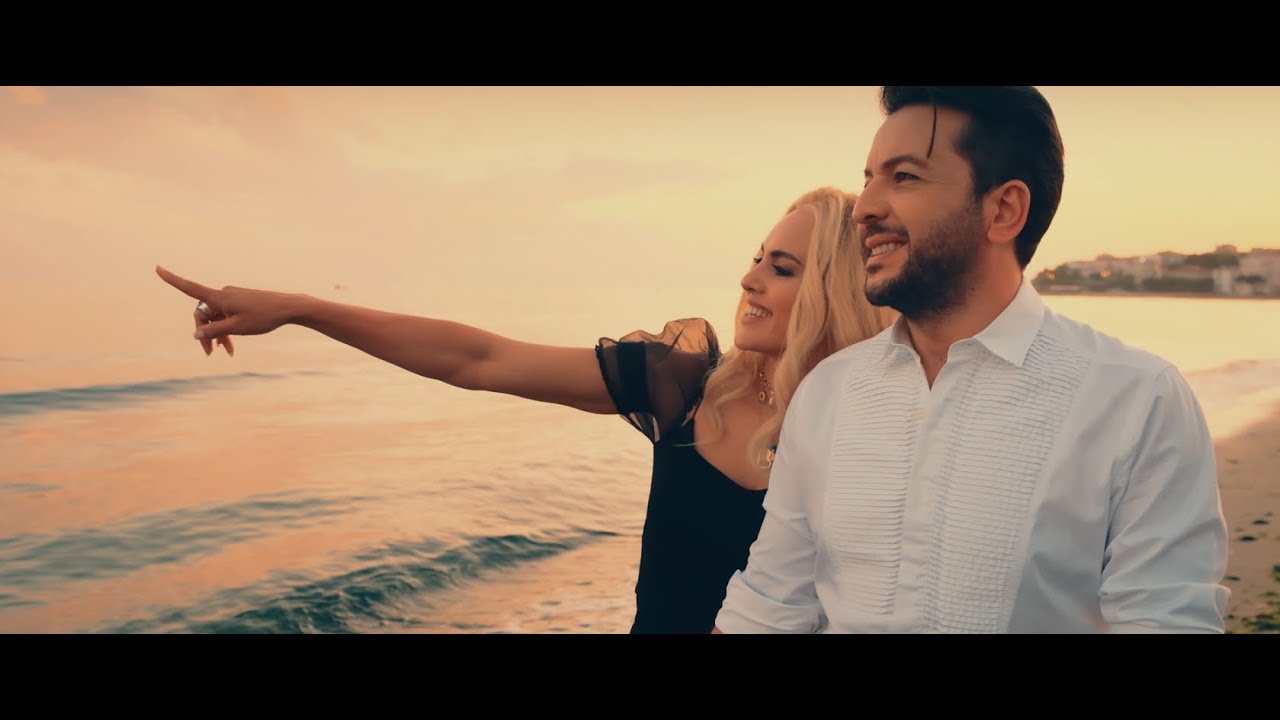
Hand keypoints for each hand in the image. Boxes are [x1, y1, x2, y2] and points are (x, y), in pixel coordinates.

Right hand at [155, 266, 299, 356]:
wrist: (287, 308)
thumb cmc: (263, 317)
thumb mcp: (237, 328)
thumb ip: (214, 331)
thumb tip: (195, 333)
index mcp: (219, 297)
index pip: (190, 288)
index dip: (172, 279)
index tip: (157, 268)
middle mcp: (223, 294)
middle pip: (203, 313)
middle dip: (204, 332)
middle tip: (210, 353)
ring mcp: (231, 297)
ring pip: (216, 317)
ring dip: (217, 333)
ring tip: (226, 351)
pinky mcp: (240, 301)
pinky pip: (226, 315)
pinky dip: (226, 328)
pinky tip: (230, 345)